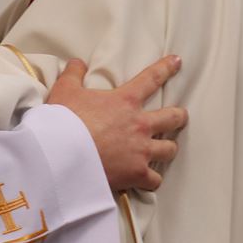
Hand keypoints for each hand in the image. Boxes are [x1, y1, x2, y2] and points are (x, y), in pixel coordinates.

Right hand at [48, 56, 186, 192]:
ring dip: (168, 148)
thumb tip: (77, 63)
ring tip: (167, 149)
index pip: (151, 78)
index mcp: (125, 101)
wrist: (62, 155)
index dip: (166, 68)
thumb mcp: (65, 90)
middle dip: (179, 117)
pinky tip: (149, 179)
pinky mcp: (136, 174)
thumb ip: (73, 74)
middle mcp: (139, 124)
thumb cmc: (64, 122)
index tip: (177, 61)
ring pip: (169, 149)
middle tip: (180, 116)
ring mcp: (141, 150)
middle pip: (173, 118)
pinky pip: (154, 180)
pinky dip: (152, 180)